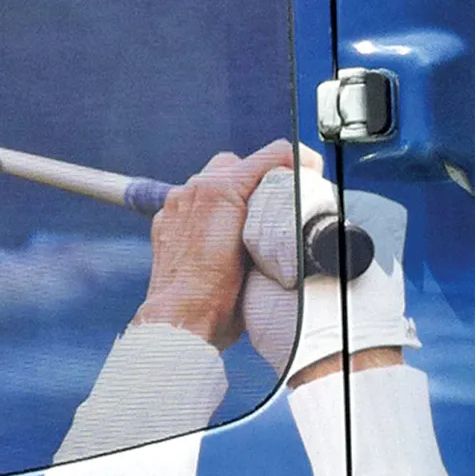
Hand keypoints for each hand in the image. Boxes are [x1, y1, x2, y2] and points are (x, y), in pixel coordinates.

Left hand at [134, 139, 294, 347]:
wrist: (182, 319)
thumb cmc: (220, 295)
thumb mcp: (265, 256)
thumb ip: (279, 219)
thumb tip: (295, 206)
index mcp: (221, 190)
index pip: (269, 156)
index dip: (295, 161)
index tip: (309, 170)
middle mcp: (194, 191)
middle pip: (235, 164)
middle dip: (257, 176)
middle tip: (278, 198)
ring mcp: (176, 204)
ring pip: (210, 180)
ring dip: (231, 193)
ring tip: (249, 219)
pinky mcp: (165, 221)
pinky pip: (190, 202)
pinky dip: (208, 211)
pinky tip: (221, 234)